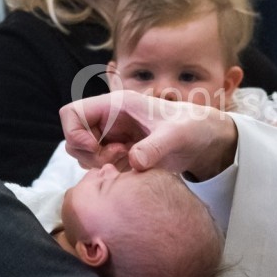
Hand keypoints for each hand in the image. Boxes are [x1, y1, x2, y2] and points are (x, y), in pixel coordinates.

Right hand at [60, 91, 237, 179]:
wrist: (205, 139)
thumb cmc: (192, 127)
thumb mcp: (177, 136)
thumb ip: (156, 147)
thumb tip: (135, 162)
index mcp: (116, 105)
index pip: (72, 113)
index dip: (74, 133)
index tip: (94, 149)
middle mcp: (110, 119)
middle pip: (74, 137)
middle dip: (88, 154)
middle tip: (116, 160)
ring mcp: (113, 136)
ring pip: (83, 153)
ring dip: (98, 164)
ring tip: (127, 163)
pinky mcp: (120, 152)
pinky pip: (99, 164)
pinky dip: (109, 171)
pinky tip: (133, 168)